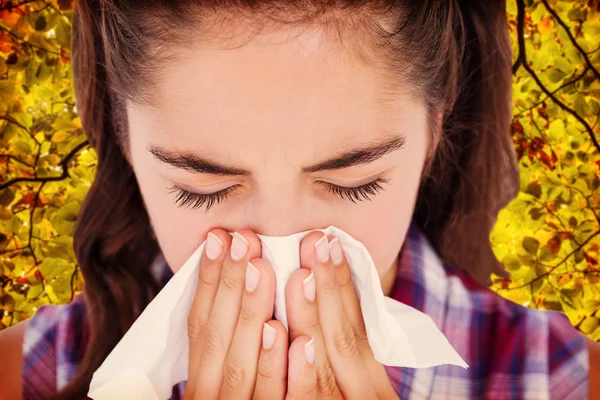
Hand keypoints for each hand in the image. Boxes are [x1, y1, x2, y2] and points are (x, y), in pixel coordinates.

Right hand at [184, 229, 288, 399]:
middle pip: (217, 339)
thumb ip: (229, 344)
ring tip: (263, 269)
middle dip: (230, 285)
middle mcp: (213, 398)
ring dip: (252, 314)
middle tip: (244, 239)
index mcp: (202, 382)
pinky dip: (284, 373)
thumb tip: (240, 281)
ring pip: (242, 367)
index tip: (218, 238)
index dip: (208, 282)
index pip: (199, 326)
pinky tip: (300, 341)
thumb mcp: (225, 378)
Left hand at [285, 232, 398, 399]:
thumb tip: (318, 293)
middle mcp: (362, 396)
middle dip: (328, 287)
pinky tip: (277, 333)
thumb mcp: (358, 385)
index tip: (330, 241)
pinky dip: (297, 370)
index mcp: (371, 383)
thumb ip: (343, 352)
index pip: (358, 326)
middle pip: (344, 338)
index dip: (342, 284)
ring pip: (324, 365)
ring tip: (298, 274)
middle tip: (313, 241)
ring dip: (308, 315)